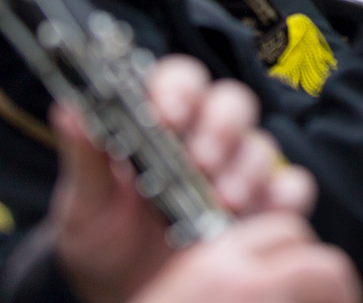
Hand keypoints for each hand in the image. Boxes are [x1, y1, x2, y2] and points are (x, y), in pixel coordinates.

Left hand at [51, 57, 314, 302]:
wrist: (123, 294)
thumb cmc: (103, 243)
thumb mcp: (84, 204)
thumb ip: (84, 157)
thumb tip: (69, 109)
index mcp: (162, 124)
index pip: (181, 81)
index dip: (179, 88)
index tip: (166, 116)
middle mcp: (206, 139)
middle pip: (232, 102)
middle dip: (222, 126)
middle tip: (202, 161)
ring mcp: (238, 171)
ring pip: (262, 144)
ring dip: (246, 169)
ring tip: (223, 201)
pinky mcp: (263, 205)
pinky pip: (293, 186)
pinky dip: (286, 196)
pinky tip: (261, 213)